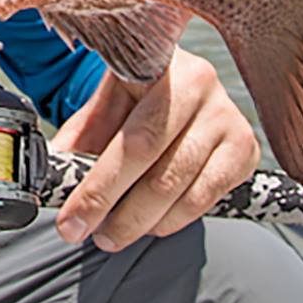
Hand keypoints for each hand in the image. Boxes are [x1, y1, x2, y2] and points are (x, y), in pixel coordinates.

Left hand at [50, 47, 259, 251]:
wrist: (179, 72)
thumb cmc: (137, 85)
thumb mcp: (106, 96)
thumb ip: (83, 133)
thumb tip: (56, 174)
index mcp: (162, 68)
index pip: (132, 142)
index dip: (101, 188)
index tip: (73, 221)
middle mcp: (202, 88)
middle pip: (160, 172)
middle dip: (120, 213)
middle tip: (92, 234)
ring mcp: (229, 119)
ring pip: (184, 191)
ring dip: (145, 223)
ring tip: (114, 232)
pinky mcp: (246, 148)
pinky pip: (208, 198)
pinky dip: (175, 219)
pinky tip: (151, 222)